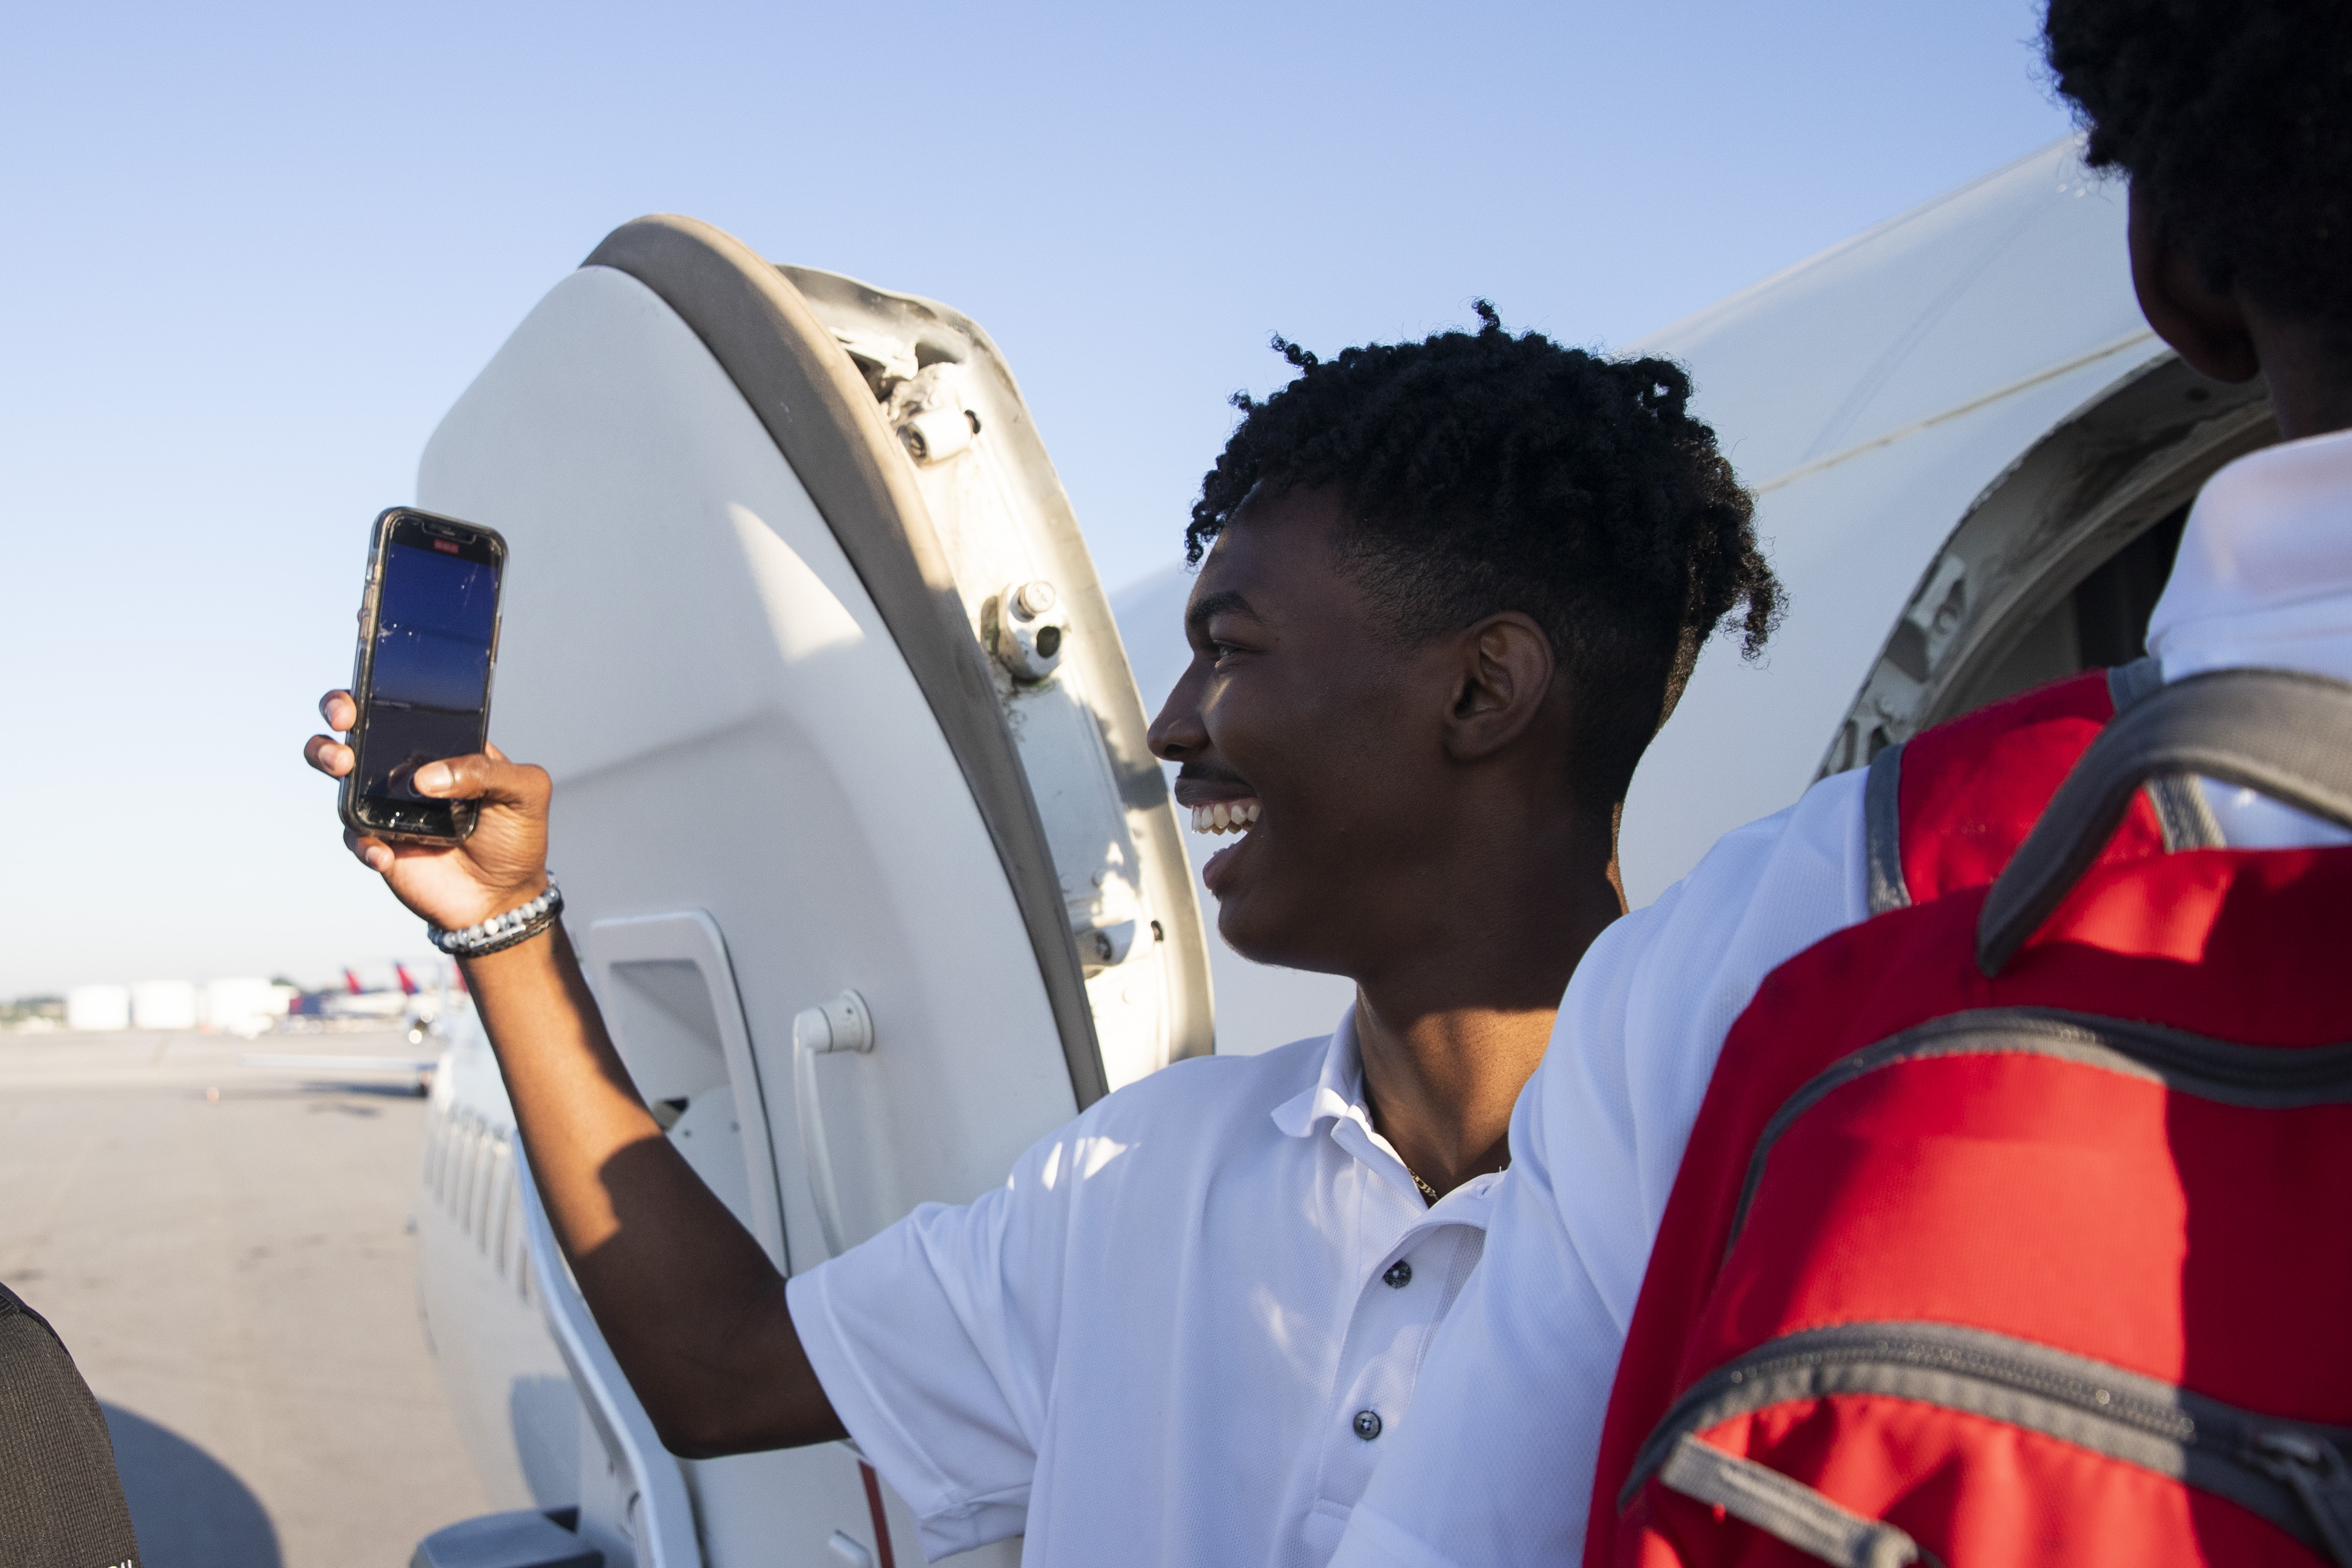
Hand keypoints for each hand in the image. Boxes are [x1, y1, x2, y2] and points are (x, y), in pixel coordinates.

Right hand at [304, 689, 551, 931]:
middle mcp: (405, 766)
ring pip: (338, 770)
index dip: (376, 687)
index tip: (367, 690)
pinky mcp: (376, 841)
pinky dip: (363, 842)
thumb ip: (487, 772)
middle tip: (345, 722)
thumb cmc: (517, 835)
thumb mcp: (525, 793)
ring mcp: (385, 803)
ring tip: (344, 767)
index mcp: (441, 744)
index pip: (403, 703)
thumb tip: (428, 776)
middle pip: (355, 724)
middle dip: (337, 710)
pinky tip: (385, 854)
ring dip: (328, 758)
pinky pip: (353, 834)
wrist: (503, 896)